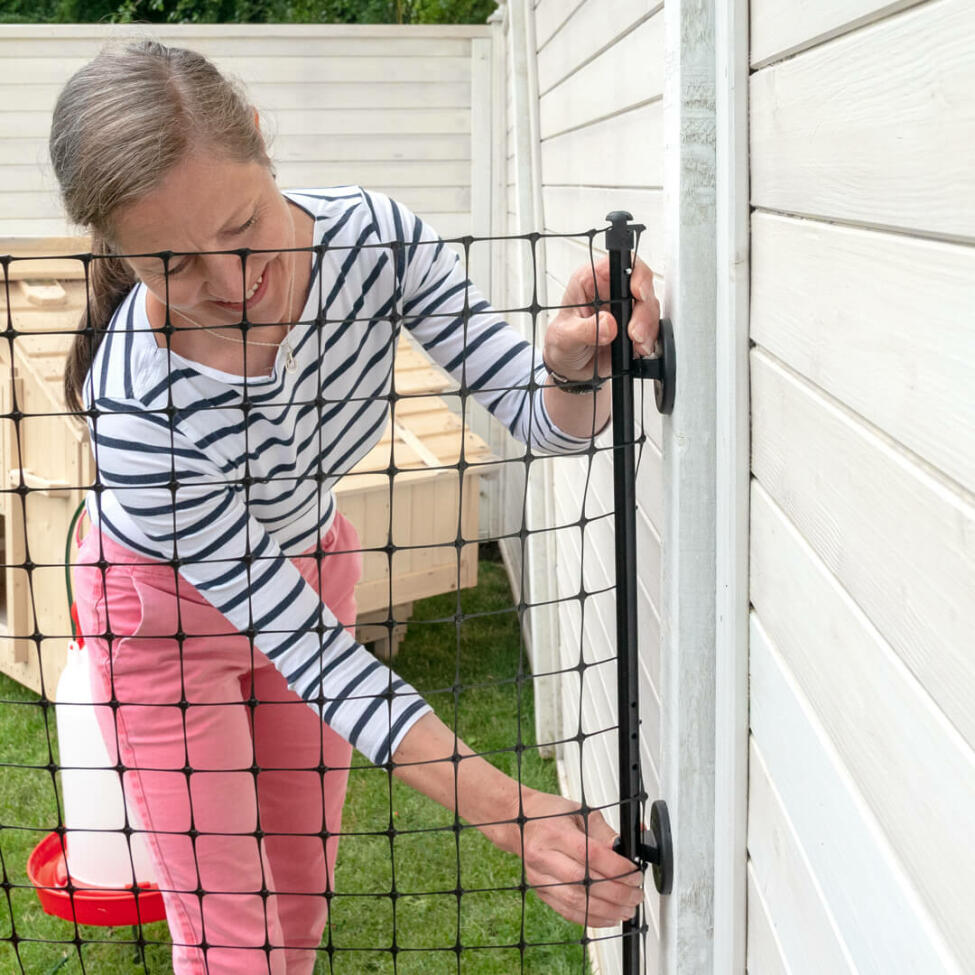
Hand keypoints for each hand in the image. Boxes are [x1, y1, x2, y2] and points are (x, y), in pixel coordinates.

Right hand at [494, 787, 643, 927]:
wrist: (517, 822)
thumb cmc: (549, 813)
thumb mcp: (579, 811)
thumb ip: (602, 832)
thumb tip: (624, 850)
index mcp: (554, 832)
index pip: (590, 855)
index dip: (616, 868)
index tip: (634, 873)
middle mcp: (543, 856)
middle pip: (584, 882)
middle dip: (616, 893)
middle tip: (635, 894)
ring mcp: (539, 877)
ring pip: (576, 902)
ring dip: (606, 910)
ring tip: (627, 909)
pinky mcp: (540, 891)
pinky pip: (567, 912)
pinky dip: (591, 918)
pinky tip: (609, 916)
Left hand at [543, 255, 659, 380]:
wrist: (569, 368)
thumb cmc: (561, 344)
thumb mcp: (564, 337)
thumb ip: (585, 330)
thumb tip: (607, 324)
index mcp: (591, 281)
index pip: (619, 264)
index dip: (634, 274)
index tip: (637, 292)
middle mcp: (611, 291)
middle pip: (642, 285)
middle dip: (644, 310)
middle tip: (634, 332)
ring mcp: (625, 309)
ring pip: (650, 307)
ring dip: (648, 327)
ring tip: (635, 344)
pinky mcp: (635, 327)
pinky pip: (652, 328)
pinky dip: (650, 340)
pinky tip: (639, 349)